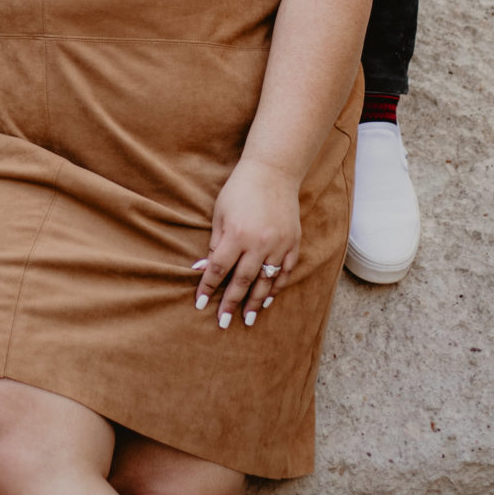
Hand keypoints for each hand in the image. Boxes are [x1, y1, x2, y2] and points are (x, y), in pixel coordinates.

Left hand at [195, 159, 299, 329]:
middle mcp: (259, 243)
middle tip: (223, 322)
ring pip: (266, 281)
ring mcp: (279, 244)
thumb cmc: (240, 190)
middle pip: (242, 280)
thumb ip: (214, 244)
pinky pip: (285, 271)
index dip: (208, 287)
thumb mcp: (220, 213)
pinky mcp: (293, 242)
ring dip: (255, 302)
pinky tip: (267, 299)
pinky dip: (276, 287)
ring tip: (247, 319)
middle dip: (231, 303)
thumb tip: (202, 269)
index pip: (219, 268)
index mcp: (236, 234)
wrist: (273, 172)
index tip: (200, 304)